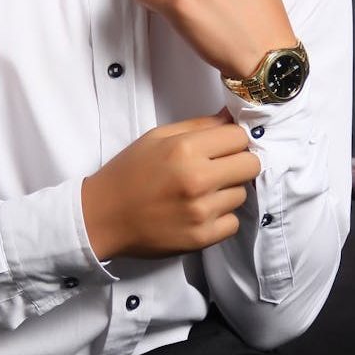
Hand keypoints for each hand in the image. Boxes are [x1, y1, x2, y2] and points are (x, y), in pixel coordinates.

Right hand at [81, 112, 259, 259]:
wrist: (103, 216)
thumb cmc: (128, 173)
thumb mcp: (157, 137)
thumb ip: (198, 125)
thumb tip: (231, 116)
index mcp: (184, 149)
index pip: (239, 137)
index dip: (234, 139)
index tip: (224, 145)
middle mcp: (197, 179)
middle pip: (251, 164)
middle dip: (239, 162)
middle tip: (220, 167)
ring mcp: (201, 211)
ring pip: (242, 193)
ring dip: (228, 191)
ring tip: (202, 191)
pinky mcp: (202, 238)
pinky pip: (233, 222)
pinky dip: (221, 217)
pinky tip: (200, 211)